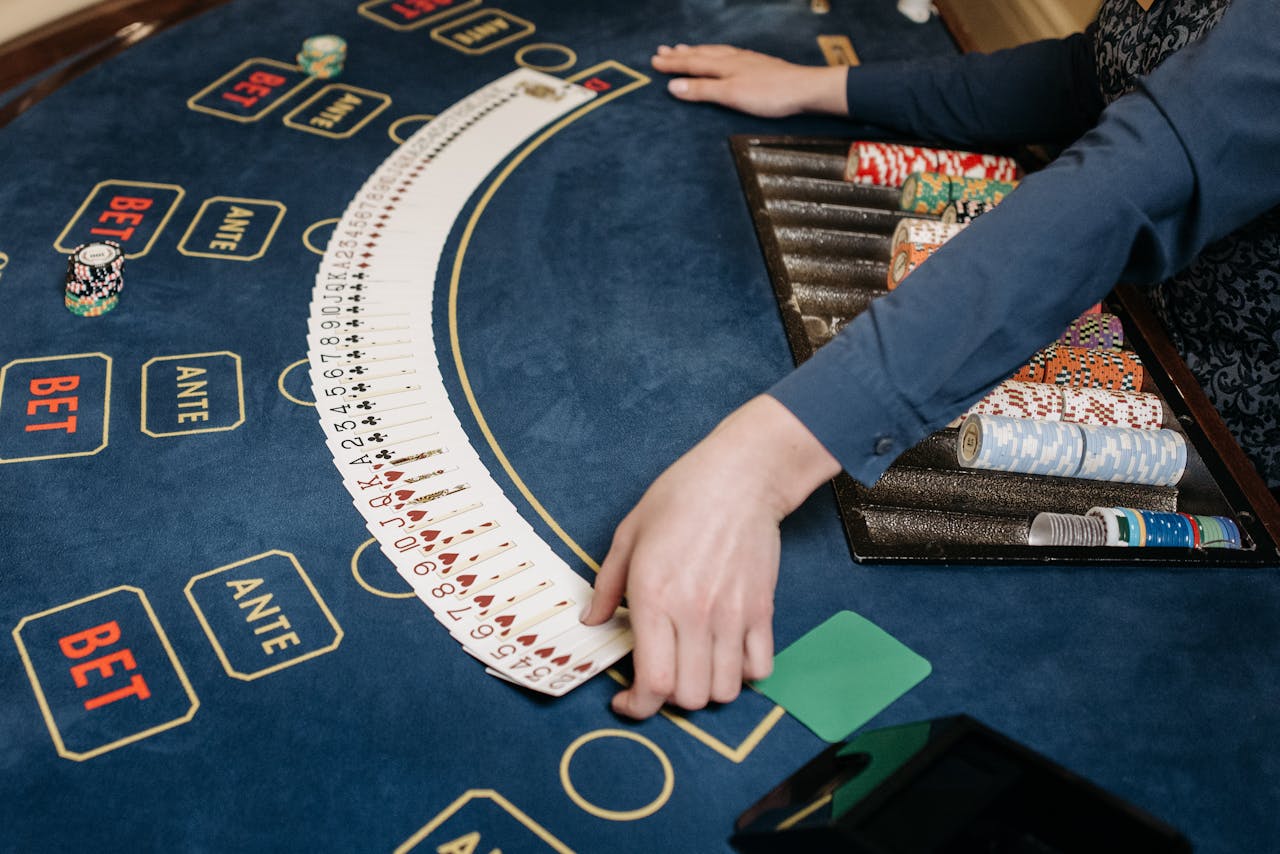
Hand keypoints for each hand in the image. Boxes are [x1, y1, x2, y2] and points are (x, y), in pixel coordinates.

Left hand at [581, 395, 840, 718]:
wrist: (741, 476)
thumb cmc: (680, 497)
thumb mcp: (628, 534)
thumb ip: (606, 584)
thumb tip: (592, 621)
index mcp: (653, 597)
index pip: (652, 682)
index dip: (638, 707)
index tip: (628, 702)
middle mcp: (694, 614)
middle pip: (689, 697)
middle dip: (669, 699)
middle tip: (660, 678)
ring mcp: (733, 615)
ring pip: (725, 690)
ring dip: (706, 689)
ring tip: (693, 668)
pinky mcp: (762, 609)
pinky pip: (760, 668)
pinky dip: (744, 673)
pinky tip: (727, 655)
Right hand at [650, 43, 847, 117]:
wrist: (804, 89)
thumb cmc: (769, 94)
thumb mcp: (730, 95)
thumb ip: (701, 90)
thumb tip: (673, 86)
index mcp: (723, 66)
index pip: (691, 63)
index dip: (672, 64)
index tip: (654, 61)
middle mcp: (732, 59)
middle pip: (700, 55)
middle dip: (680, 54)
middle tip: (662, 51)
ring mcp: (746, 60)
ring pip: (714, 52)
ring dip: (697, 51)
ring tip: (685, 49)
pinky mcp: (758, 65)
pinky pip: (728, 54)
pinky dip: (716, 54)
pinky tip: (721, 55)